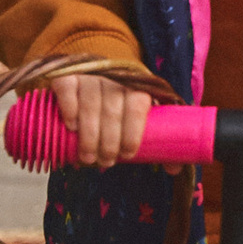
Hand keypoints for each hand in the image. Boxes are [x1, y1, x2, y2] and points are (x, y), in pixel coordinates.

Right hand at [42, 71, 156, 166]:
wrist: (95, 74)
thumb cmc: (121, 106)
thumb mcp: (140, 117)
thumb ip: (156, 139)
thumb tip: (174, 169)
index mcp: (137, 86)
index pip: (138, 105)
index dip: (133, 132)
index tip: (127, 154)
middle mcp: (114, 77)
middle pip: (113, 109)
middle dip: (109, 141)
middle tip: (105, 161)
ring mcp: (90, 74)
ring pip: (90, 103)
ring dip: (89, 134)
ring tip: (88, 157)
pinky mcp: (67, 75)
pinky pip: (68, 88)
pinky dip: (70, 108)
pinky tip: (71, 127)